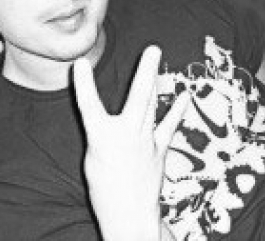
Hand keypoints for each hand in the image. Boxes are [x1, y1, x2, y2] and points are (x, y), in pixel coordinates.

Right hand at [73, 46, 188, 240]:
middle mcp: (126, 134)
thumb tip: (103, 117)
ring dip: (154, 80)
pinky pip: (169, 124)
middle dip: (145, 70)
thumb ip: (99, 131)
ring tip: (157, 60)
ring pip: (152, 104)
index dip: (83, 83)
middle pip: (137, 96)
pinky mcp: (159, 148)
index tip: (79, 62)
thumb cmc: (106, 190)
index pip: (88, 105)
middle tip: (153, 49)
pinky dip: (177, 109)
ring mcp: (146, 140)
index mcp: (101, 138)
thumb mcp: (92, 158)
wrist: (130, 217)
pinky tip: (184, 95)